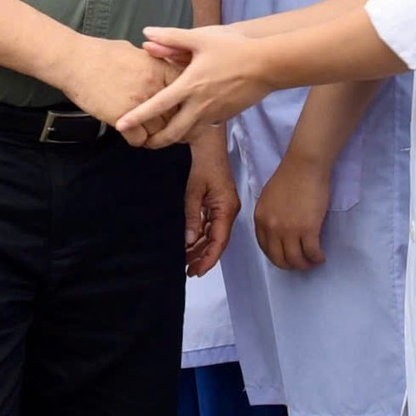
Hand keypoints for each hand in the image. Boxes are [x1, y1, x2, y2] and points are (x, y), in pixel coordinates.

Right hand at [58, 37, 174, 146]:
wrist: (74, 61)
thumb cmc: (99, 53)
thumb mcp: (132, 51)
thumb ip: (150, 62)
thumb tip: (157, 67)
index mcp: (158, 68)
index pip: (184, 91)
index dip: (182, 102)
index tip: (177, 109)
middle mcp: (153, 86)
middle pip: (175, 114)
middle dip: (170, 122)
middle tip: (165, 127)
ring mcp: (139, 103)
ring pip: (159, 130)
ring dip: (154, 134)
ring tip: (149, 135)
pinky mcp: (122, 118)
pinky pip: (140, 139)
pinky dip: (137, 141)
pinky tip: (132, 137)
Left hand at [118, 25, 274, 149]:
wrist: (268, 65)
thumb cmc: (233, 48)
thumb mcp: (201, 38)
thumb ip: (172, 38)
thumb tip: (146, 34)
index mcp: (189, 86)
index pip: (157, 106)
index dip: (137, 117)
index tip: (120, 126)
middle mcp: (200, 105)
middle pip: (172, 133)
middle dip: (155, 141)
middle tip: (142, 143)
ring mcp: (214, 114)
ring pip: (189, 135)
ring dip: (174, 138)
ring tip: (162, 136)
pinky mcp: (226, 116)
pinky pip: (204, 127)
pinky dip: (192, 130)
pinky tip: (187, 122)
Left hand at [184, 129, 238, 276]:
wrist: (209, 145)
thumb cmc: (204, 164)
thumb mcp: (194, 191)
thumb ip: (192, 217)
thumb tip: (190, 240)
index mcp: (226, 209)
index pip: (219, 240)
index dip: (209, 258)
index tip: (197, 270)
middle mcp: (228, 211)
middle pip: (217, 241)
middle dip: (203, 257)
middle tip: (188, 270)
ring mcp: (224, 208)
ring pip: (213, 235)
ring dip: (201, 248)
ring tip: (187, 261)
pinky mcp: (219, 204)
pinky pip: (211, 225)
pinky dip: (201, 236)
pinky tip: (191, 244)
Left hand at [255, 152, 331, 270]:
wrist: (304, 166)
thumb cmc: (290, 176)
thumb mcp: (269, 198)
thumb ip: (270, 216)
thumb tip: (277, 230)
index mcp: (260, 218)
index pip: (265, 248)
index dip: (277, 256)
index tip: (286, 257)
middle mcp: (272, 227)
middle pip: (279, 259)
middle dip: (290, 265)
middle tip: (301, 263)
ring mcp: (289, 230)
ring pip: (296, 260)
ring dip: (305, 264)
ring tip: (313, 261)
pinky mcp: (308, 230)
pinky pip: (312, 253)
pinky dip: (317, 258)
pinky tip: (320, 256)